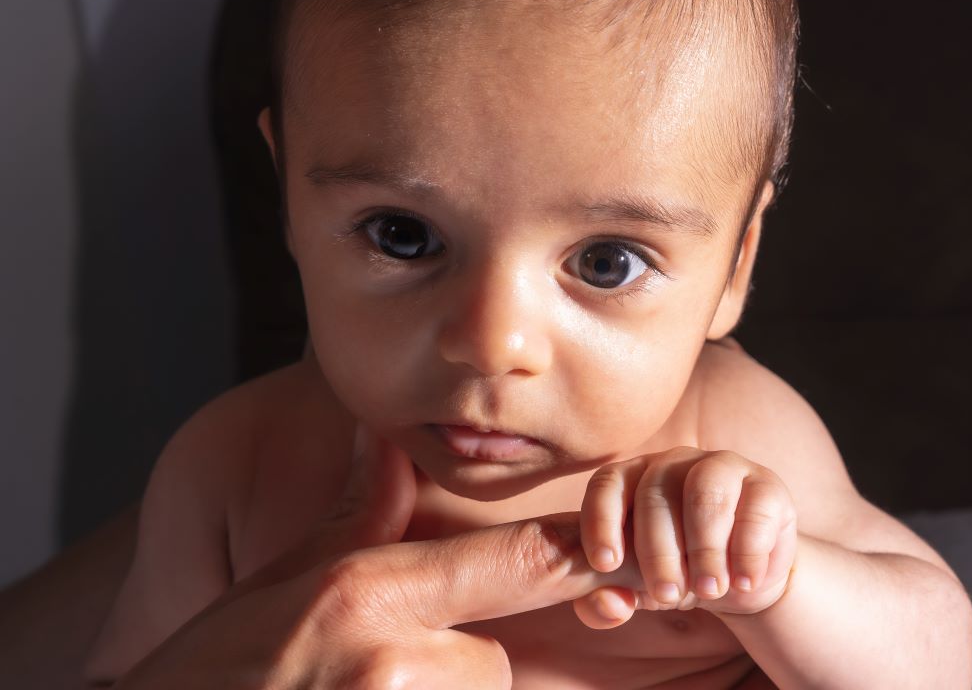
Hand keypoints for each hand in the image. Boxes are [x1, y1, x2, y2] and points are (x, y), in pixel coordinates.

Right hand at [115, 428, 636, 688]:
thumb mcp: (275, 583)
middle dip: (453, 667)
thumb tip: (385, 438)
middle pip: (490, 660)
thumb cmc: (210, 671)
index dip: (577, 555)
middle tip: (371, 677)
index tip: (629, 552)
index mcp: (366, 593)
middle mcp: (392, 659)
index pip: (508, 562)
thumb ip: (353, 517)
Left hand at [575, 447, 796, 628]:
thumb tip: (609, 607)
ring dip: (704, 549)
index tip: (606, 564)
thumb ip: (607, 602)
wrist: (742, 579)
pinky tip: (743, 582)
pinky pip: (755, 510)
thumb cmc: (678, 573)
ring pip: (705, 495)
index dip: (601, 520)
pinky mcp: (766, 485)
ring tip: (708, 590)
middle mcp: (676, 462)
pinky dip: (747, 553)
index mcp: (635, 477)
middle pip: (656, 494)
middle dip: (658, 552)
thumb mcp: (638, 592)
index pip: (607, 484)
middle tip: (668, 595)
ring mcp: (723, 466)